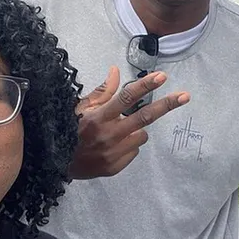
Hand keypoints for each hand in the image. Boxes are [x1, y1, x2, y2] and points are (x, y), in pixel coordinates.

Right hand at [69, 66, 189, 178]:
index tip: (162, 77)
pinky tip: (112, 146)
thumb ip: (102, 91)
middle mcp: (107, 135)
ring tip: (118, 131)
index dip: (145, 86)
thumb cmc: (67, 129)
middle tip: (185, 96)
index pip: (126, 98)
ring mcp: (112, 153)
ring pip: (141, 136)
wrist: (53, 163)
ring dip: (135, 130)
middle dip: (167, 105)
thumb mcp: (80, 107)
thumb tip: (116, 71)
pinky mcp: (114, 167)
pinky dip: (128, 146)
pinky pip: (134, 151)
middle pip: (144, 118)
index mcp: (98, 117)